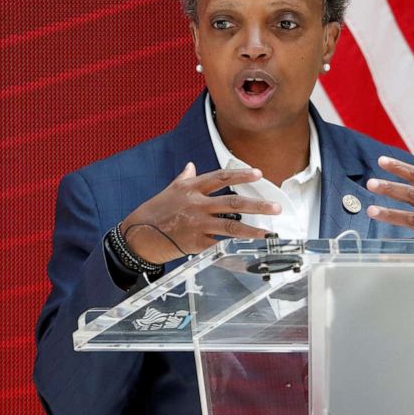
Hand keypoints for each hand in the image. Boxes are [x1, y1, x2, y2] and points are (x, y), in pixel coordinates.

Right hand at [120, 162, 280, 263]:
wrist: (138, 236)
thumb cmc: (154, 211)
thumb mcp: (169, 191)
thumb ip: (185, 179)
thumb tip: (191, 166)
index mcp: (191, 189)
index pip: (221, 177)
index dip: (240, 174)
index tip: (259, 173)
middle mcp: (197, 204)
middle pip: (232, 202)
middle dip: (257, 205)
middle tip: (276, 207)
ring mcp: (197, 224)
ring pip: (230, 226)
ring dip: (252, 229)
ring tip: (268, 232)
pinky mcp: (196, 243)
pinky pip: (219, 244)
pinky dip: (233, 246)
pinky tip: (247, 248)